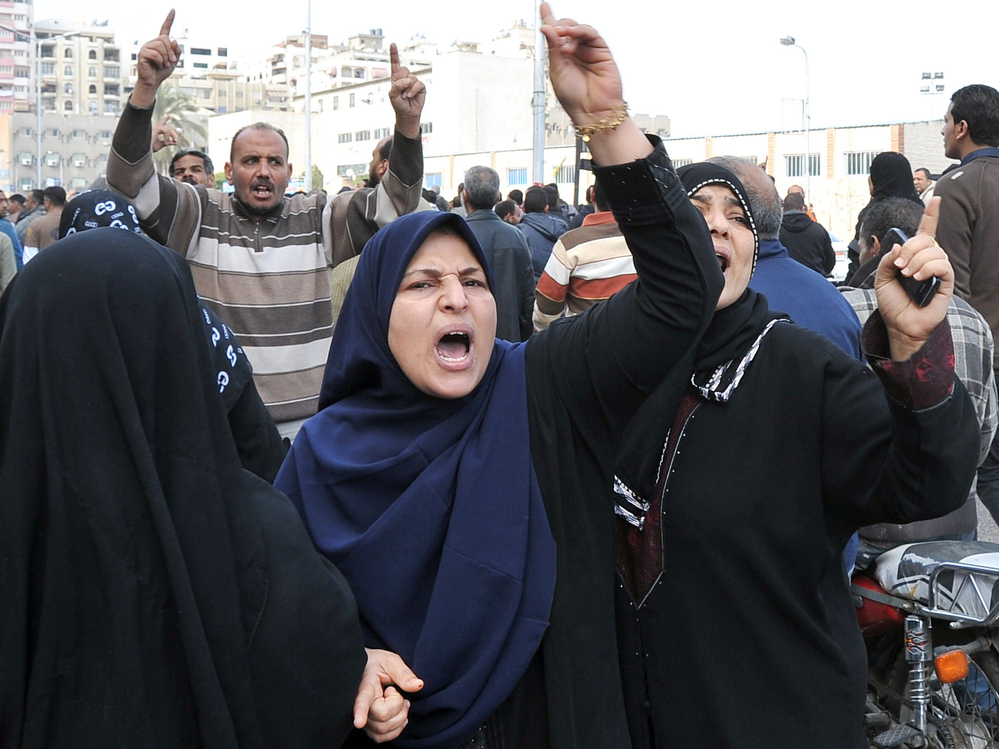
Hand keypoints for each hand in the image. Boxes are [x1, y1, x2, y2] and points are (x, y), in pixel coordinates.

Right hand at [132, 10, 180, 107]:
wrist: (153, 81)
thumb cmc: (162, 71)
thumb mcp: (174, 61)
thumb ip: (176, 51)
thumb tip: (174, 40)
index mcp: (160, 43)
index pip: (165, 29)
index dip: (169, 20)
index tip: (173, 10)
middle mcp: (152, 42)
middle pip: (165, 40)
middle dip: (171, 52)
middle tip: (170, 62)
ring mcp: (146, 46)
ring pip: (161, 46)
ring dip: (165, 58)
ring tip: (163, 65)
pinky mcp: (142, 53)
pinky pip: (155, 54)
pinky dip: (160, 61)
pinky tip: (156, 65)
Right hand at [151, 117, 179, 152]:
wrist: (145, 149)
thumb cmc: (150, 148)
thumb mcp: (161, 145)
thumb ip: (167, 142)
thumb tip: (175, 143)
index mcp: (156, 131)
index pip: (161, 124)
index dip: (164, 120)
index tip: (168, 116)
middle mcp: (155, 128)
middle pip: (167, 127)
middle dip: (173, 134)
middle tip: (176, 141)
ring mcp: (155, 128)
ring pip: (167, 128)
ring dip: (171, 136)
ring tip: (168, 143)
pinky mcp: (155, 129)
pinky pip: (165, 131)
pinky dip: (167, 137)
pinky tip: (166, 143)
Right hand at [353, 648, 423, 742]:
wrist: (366, 669)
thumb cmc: (378, 664)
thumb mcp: (391, 661)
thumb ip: (404, 674)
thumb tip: (418, 685)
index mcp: (365, 685)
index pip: (363, 699)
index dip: (360, 711)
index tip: (359, 722)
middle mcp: (359, 704)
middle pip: (381, 716)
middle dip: (398, 706)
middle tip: (399, 694)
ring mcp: (363, 717)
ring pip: (382, 730)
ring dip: (399, 718)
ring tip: (399, 703)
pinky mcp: (368, 727)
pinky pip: (381, 738)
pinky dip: (395, 730)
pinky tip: (398, 717)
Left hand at [389, 43, 424, 138]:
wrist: (407, 114)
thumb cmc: (398, 104)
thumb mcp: (392, 95)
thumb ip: (397, 85)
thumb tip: (407, 80)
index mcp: (396, 78)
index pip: (395, 64)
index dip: (394, 54)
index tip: (392, 44)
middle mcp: (405, 78)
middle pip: (404, 69)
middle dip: (401, 80)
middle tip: (401, 90)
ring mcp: (413, 82)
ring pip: (411, 77)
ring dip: (407, 88)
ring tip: (405, 96)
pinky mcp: (421, 87)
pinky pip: (418, 84)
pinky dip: (413, 90)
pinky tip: (410, 96)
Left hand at [539, 3, 622, 126]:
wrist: (592, 111)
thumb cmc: (574, 98)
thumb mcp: (557, 72)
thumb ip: (553, 49)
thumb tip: (546, 28)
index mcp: (561, 58)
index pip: (554, 34)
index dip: (549, 19)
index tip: (543, 6)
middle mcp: (574, 52)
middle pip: (565, 28)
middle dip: (558, 27)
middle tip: (553, 34)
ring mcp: (588, 50)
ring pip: (577, 28)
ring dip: (568, 30)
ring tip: (562, 40)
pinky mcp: (601, 50)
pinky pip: (590, 33)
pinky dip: (580, 31)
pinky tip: (573, 36)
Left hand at [874, 197, 953, 360]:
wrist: (899, 324)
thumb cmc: (893, 303)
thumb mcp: (881, 279)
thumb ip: (886, 260)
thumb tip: (898, 246)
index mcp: (915, 256)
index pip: (926, 232)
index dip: (932, 215)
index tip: (936, 199)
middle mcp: (929, 260)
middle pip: (925, 239)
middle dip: (909, 249)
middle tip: (898, 265)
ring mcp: (939, 270)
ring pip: (933, 251)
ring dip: (916, 261)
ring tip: (907, 276)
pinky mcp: (946, 282)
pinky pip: (942, 265)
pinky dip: (927, 268)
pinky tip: (917, 278)